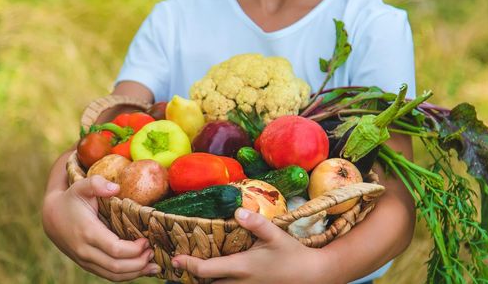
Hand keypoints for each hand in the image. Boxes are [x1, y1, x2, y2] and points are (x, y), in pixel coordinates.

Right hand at [42, 174, 159, 280]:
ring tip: (153, 265)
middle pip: (117, 267)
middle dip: (139, 263)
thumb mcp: (81, 187)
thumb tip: (115, 188)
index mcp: (88, 233)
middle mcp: (86, 251)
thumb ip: (96, 183)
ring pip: (113, 275)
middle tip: (153, 252)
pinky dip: (127, 275)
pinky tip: (141, 269)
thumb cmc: (71, 200)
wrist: (52, 217)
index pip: (115, 250)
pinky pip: (109, 275)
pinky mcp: (88, 265)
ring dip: (135, 273)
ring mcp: (86, 261)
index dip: (134, 249)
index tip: (146, 240)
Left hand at [171, 208, 333, 282]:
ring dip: (208, 279)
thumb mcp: (276, 235)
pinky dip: (220, 281)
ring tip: (197, 265)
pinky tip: (218, 272)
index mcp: (242, 267)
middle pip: (208, 283)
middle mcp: (240, 282)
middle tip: (183, 261)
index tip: (176, 259)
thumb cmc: (293, 255)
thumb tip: (238, 211)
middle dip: (194, 275)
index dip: (188, 265)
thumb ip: (257, 223)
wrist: (312, 275)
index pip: (206, 270)